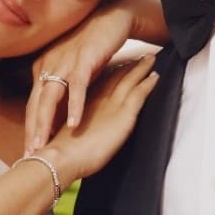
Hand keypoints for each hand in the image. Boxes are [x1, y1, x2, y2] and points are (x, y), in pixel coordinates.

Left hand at [25, 2, 136, 152]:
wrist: (112, 18)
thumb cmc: (92, 45)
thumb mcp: (72, 68)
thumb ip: (63, 88)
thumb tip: (58, 113)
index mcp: (44, 67)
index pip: (33, 103)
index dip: (30, 127)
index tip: (29, 150)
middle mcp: (49, 64)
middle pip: (36, 103)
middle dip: (32, 130)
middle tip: (29, 155)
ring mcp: (65, 61)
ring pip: (51, 97)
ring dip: (46, 121)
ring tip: (43, 144)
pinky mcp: (85, 59)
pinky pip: (78, 87)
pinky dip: (75, 105)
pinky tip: (75, 123)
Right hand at [39, 55, 158, 185]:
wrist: (60, 157)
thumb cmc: (59, 152)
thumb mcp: (66, 133)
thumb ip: (76, 126)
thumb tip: (77, 131)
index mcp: (84, 103)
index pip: (100, 84)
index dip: (110, 73)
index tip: (117, 65)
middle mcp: (98, 99)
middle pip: (115, 77)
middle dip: (126, 66)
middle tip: (137, 56)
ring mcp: (111, 104)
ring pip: (129, 80)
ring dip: (140, 68)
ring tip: (150, 59)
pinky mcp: (123, 114)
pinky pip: (139, 93)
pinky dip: (148, 83)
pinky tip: (155, 76)